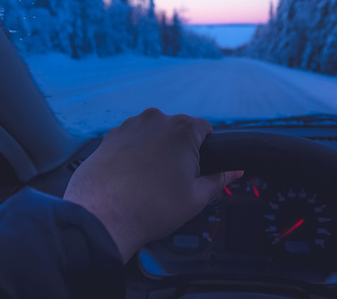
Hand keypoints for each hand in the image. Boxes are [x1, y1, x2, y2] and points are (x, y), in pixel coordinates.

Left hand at [64, 108, 242, 262]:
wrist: (102, 217)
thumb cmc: (152, 208)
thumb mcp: (196, 197)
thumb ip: (219, 180)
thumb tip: (235, 172)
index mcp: (182, 128)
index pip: (205, 128)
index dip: (206, 149)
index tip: (198, 168)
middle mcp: (156, 119)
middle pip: (177, 130)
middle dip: (179, 150)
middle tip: (174, 180)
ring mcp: (130, 125)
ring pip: (153, 134)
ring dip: (156, 150)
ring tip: (150, 181)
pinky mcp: (109, 137)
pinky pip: (131, 140)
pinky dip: (134, 154)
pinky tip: (131, 178)